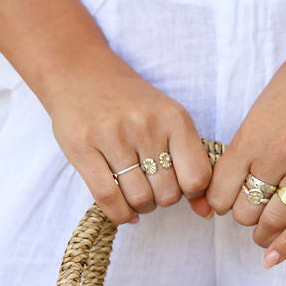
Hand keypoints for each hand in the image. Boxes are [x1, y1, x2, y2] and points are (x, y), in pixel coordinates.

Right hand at [41, 46, 213, 226]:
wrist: (79, 71)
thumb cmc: (129, 103)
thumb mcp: (166, 120)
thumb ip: (189, 161)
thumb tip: (206, 212)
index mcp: (174, 118)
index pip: (197, 178)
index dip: (190, 193)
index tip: (178, 186)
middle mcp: (146, 125)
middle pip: (167, 194)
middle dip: (161, 200)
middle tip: (151, 188)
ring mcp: (112, 136)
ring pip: (139, 199)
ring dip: (140, 207)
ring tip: (135, 194)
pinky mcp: (82, 147)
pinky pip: (108, 199)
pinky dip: (119, 214)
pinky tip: (122, 210)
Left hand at [207, 0, 285, 264]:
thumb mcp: (260, 111)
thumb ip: (243, 149)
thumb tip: (223, 187)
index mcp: (251, 138)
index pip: (220, 191)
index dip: (217, 202)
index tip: (223, 201)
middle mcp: (276, 156)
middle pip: (244, 210)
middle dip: (242, 215)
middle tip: (248, 209)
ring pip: (271, 221)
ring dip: (262, 232)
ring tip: (261, 233)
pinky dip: (285, 246)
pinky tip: (273, 257)